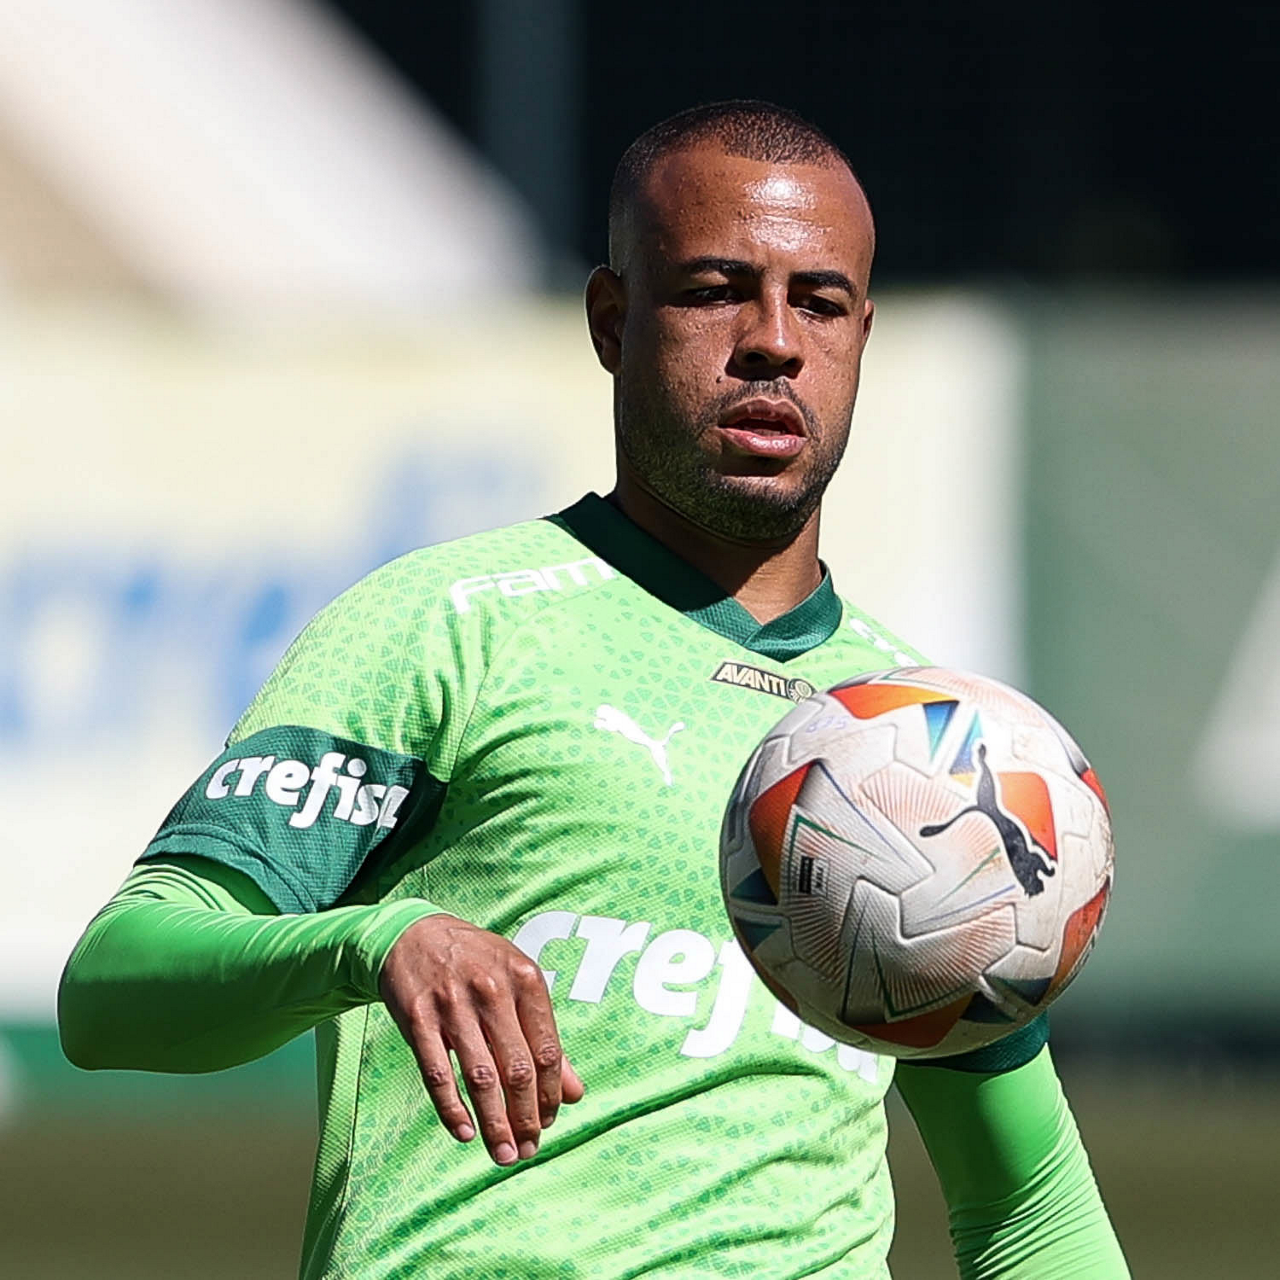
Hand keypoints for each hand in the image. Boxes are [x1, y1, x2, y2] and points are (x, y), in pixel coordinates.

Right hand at [379, 913, 583, 1165]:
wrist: (415, 935)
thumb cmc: (477, 963)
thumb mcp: (518, 984)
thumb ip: (546, 1036)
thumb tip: (575, 1094)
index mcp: (525, 978)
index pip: (547, 1050)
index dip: (550, 1094)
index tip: (549, 1122)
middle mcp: (491, 990)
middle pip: (516, 1069)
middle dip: (526, 1118)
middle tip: (528, 1150)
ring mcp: (452, 1005)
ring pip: (480, 1078)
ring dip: (494, 1124)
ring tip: (504, 1155)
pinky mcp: (418, 1019)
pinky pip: (437, 1074)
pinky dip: (452, 1109)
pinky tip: (465, 1134)